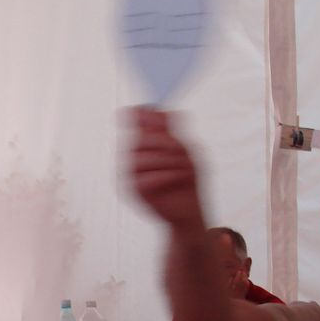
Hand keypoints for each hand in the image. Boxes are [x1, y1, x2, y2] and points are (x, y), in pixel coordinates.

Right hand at [129, 106, 207, 232]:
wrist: (189, 212)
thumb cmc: (186, 181)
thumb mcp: (185, 151)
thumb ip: (170, 130)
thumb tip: (158, 108)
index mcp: (145, 142)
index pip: (135, 119)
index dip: (140, 114)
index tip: (148, 110)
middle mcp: (133, 155)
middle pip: (140, 138)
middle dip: (166, 142)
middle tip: (183, 151)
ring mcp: (130, 174)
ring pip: (142, 158)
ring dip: (169, 161)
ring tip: (185, 169)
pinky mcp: (132, 191)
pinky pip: (146, 178)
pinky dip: (166, 177)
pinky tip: (177, 179)